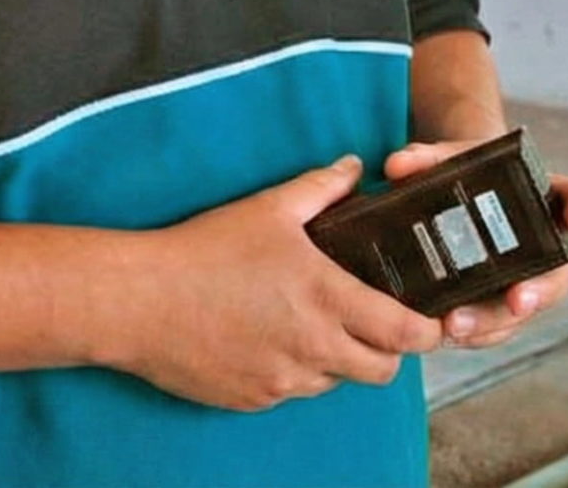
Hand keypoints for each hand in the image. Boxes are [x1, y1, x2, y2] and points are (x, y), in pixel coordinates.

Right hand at [109, 156, 444, 410]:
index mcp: (327, 299)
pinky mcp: (252, 398)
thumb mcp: (269, 208)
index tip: (430, 319)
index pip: (404, 334)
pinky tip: (274, 338)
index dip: (427, 331)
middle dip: (390, 351)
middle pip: (381, 370)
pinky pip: (291, 391)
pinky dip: (295, 371)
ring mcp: (282, 380)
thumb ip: (322, 187)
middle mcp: (312, 348)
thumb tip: (353, 168)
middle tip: (377, 323)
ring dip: (339, 359)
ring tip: (317, 323)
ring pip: (335, 382)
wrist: (136, 302)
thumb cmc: (202, 252)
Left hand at [382, 138, 567, 348]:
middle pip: (559, 273)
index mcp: (542, 196)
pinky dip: (473, 334)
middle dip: (541, 290)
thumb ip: (424, 159)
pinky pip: (495, 328)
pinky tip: (444, 334)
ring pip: (524, 309)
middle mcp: (543, 242)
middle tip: (518, 300)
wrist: (453, 197)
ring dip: (495, 322)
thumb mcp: (444, 160)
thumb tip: (396, 166)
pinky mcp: (497, 303)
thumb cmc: (460, 173)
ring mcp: (524, 278)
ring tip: (456, 326)